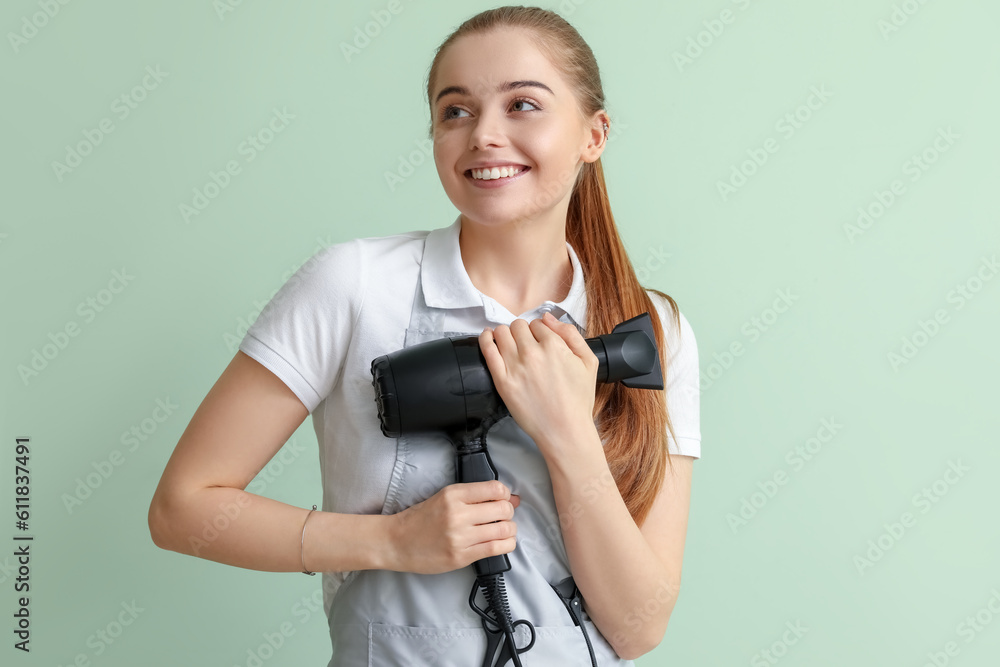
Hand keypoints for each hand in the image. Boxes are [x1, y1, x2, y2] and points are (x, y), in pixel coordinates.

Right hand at [387, 481, 519, 574]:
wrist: (397, 542)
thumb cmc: (420, 519)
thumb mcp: (444, 497)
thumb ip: (474, 496)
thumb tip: (510, 497)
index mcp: (453, 495)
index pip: (495, 489)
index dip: (506, 494)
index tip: (505, 499)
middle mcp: (458, 514)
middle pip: (503, 509)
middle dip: (509, 512)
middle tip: (503, 516)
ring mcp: (460, 537)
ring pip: (503, 530)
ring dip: (510, 529)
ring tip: (504, 530)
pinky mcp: (461, 556)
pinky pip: (496, 549)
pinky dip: (506, 544)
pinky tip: (503, 542)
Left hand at [479, 311, 599, 448]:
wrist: (565, 429)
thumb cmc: (578, 400)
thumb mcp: (589, 361)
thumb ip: (571, 334)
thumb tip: (548, 318)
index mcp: (554, 346)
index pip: (538, 324)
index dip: (539, 331)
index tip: (539, 341)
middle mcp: (532, 353)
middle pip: (518, 326)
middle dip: (522, 331)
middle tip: (525, 343)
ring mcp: (515, 366)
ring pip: (501, 333)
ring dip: (505, 334)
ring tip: (508, 342)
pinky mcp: (502, 381)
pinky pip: (487, 350)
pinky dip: (485, 338)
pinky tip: (487, 337)